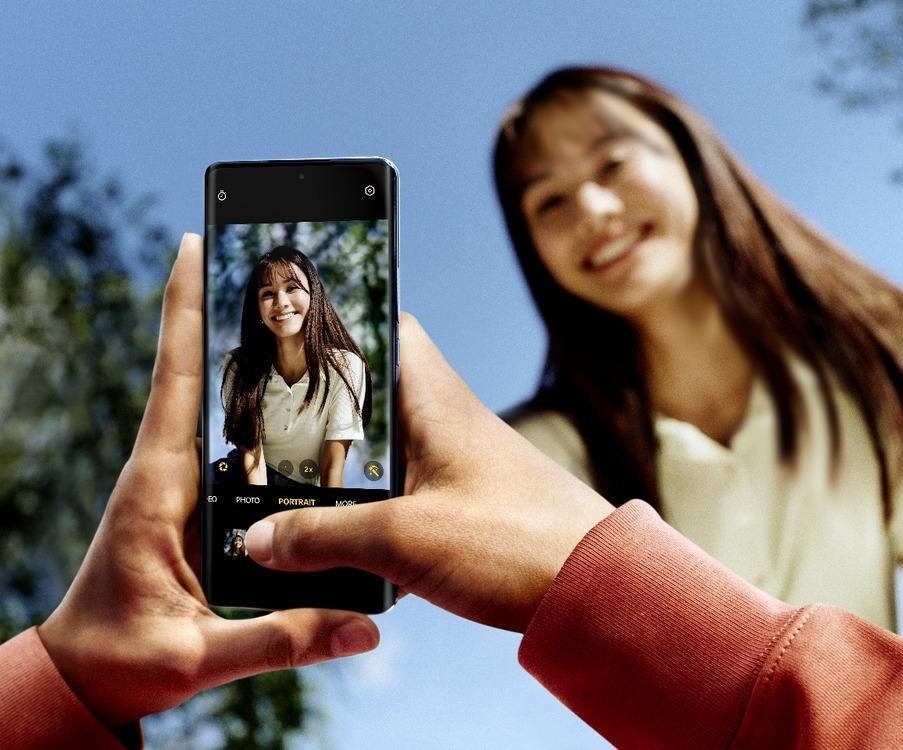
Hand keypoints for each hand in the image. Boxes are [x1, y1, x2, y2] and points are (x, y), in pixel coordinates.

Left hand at [37, 234, 378, 727]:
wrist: (86, 673)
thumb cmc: (125, 659)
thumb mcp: (199, 655)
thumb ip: (280, 639)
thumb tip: (362, 630)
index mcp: (156, 486)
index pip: (175, 381)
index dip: (183, 312)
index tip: (192, 245)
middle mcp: (165, 469)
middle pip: (196, 372)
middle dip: (221, 309)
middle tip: (259, 257)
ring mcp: (176, 481)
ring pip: (210, 401)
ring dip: (237, 350)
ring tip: (285, 306)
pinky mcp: (191, 498)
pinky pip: (222, 436)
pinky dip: (247, 401)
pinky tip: (286, 392)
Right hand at [246, 314, 613, 632]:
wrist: (594, 588)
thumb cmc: (515, 543)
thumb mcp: (404, 539)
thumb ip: (324, 537)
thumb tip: (260, 539)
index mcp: (435, 400)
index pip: (387, 327)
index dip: (338, 324)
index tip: (287, 338)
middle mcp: (445, 419)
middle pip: (371, 393)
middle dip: (318, 410)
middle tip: (263, 427)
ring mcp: (456, 461)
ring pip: (382, 447)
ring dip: (340, 467)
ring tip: (284, 485)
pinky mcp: (463, 502)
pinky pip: (401, 489)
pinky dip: (367, 505)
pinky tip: (337, 536)